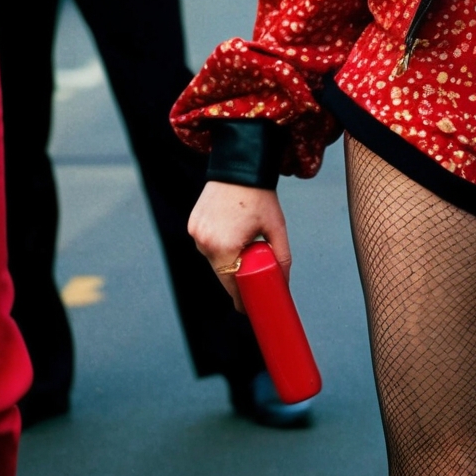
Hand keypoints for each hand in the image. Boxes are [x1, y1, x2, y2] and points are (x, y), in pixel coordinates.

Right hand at [188, 182, 288, 312]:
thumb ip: (281, 257)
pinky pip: (206, 244)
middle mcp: (205, 243)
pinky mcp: (192, 225)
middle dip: (236, 280)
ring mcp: (195, 234)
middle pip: (221, 274)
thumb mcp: (276, 227)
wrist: (240, 166)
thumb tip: (284, 283)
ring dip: (226, 261)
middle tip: (251, 285)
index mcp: (224, 247)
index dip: (240, 299)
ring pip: (212, 260)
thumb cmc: (260, 196)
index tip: (248, 308)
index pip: (231, 285)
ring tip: (243, 253)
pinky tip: (231, 238)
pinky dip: (218, 246)